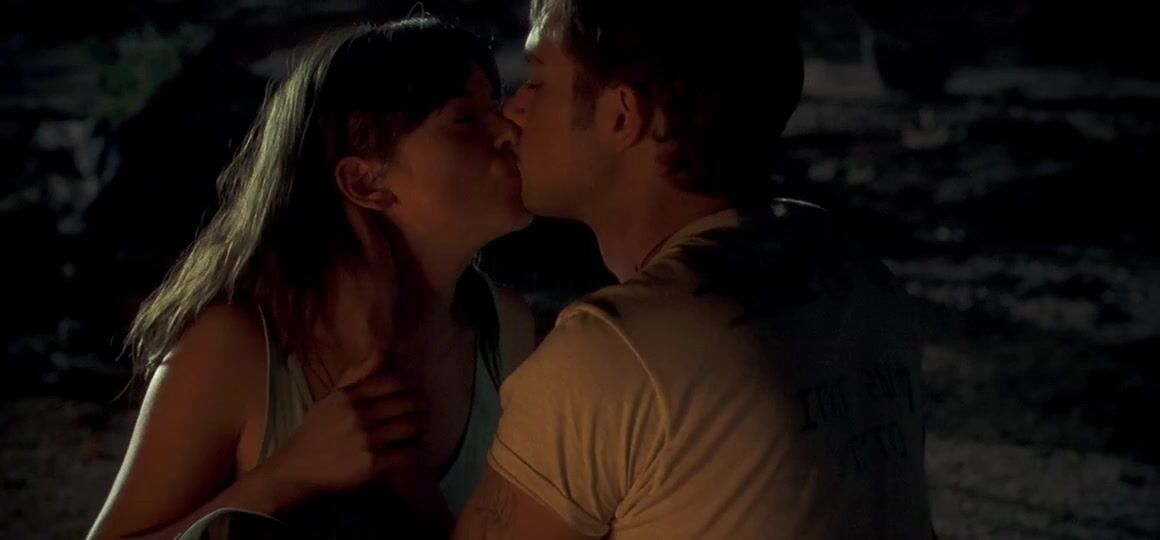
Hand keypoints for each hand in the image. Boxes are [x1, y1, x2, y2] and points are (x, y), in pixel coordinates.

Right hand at [264, 350, 428, 499]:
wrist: (297, 470)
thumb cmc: (316, 433)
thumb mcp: (331, 399)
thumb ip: (357, 375)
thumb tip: (382, 350)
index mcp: (350, 396)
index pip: (395, 382)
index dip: (412, 385)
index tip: (416, 391)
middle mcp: (360, 414)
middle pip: (409, 403)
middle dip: (422, 406)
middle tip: (424, 411)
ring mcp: (368, 439)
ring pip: (412, 426)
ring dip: (422, 427)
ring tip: (421, 429)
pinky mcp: (373, 464)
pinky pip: (408, 453)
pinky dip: (415, 451)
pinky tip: (413, 450)